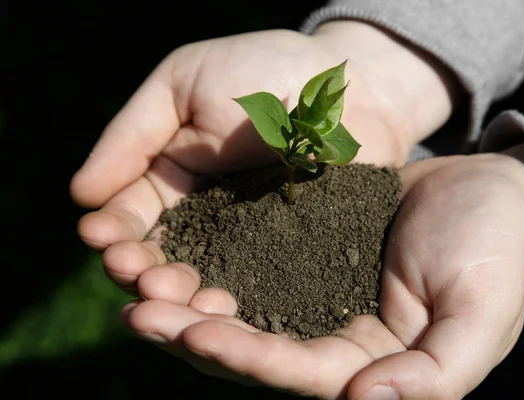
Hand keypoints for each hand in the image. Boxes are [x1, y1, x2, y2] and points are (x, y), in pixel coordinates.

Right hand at [70, 21, 459, 294]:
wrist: (347, 83)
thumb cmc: (264, 68)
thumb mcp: (184, 81)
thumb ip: (133, 133)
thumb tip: (80, 194)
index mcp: (174, 177)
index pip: (133, 214)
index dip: (113, 229)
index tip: (99, 237)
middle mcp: (208, 217)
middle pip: (165, 257)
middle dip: (142, 269)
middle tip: (135, 276)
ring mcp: (252, 241)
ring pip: (206, 279)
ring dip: (182, 294)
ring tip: (171, 297)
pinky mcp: (295, 257)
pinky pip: (261, 286)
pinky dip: (239, 301)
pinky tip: (224, 310)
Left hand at [118, 142, 523, 398]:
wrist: (495, 191)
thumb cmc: (497, 254)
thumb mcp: (480, 318)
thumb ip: (434, 376)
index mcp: (369, 364)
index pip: (295, 372)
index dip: (244, 357)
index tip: (193, 333)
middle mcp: (333, 335)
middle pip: (253, 344)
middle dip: (194, 332)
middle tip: (139, 311)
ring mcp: (317, 289)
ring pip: (242, 303)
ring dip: (190, 295)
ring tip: (138, 279)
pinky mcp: (308, 247)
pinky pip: (254, 255)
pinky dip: (215, 253)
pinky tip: (175, 240)